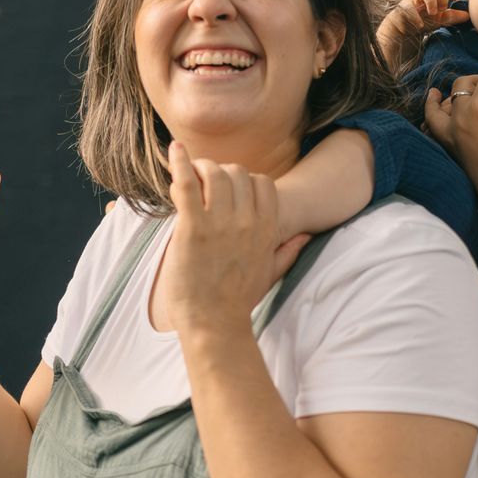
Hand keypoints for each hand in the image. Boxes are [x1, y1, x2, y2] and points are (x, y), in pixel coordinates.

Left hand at [155, 142, 309, 334]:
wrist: (214, 325)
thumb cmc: (237, 302)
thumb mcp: (271, 274)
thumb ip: (288, 251)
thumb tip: (303, 236)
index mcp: (267, 229)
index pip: (262, 183)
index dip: (245, 179)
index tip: (229, 188)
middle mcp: (247, 222)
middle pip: (237, 173)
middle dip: (220, 171)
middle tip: (203, 181)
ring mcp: (220, 223)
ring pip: (214, 173)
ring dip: (199, 167)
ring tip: (189, 175)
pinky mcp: (192, 228)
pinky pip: (186, 184)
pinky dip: (178, 164)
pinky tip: (174, 152)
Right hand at [377, 0, 467, 65]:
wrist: (404, 32)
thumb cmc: (424, 21)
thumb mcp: (441, 20)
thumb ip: (453, 16)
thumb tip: (468, 15)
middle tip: (442, 9)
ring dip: (432, 0)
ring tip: (433, 13)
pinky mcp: (403, 8)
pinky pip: (409, 6)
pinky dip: (416, 16)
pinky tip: (421, 25)